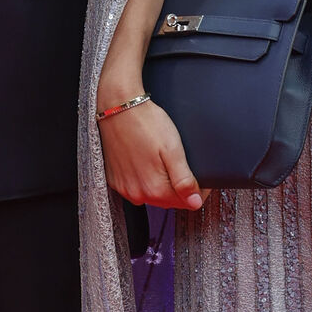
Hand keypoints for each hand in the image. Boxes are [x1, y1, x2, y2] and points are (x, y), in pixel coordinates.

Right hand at [98, 94, 204, 211]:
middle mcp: (138, 194)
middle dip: (179, 188)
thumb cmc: (147, 123)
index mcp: (155, 189)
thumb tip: (195, 203)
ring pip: (152, 196)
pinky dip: (144, 180)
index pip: (186, 202)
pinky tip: (145, 162)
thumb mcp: (172, 149)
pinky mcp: (115, 180)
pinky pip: (136, 188)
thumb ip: (184, 180)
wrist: (119, 108)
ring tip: (162, 161)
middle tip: (180, 163)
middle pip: (169, 200)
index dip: (196, 189)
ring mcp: (124, 188)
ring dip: (161, 185)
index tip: (196, 173)